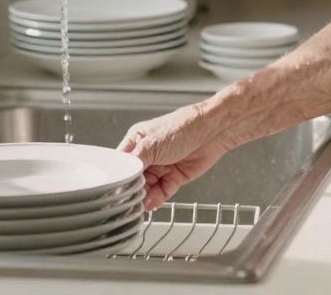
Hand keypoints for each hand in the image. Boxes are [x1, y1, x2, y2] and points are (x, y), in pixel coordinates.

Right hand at [115, 104, 232, 209]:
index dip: (120, 176)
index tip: (117, 188)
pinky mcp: (175, 177)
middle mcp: (148, 155)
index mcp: (137, 141)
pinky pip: (162, 192)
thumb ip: (135, 162)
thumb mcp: (151, 144)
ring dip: (145, 196)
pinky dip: (157, 199)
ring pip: (148, 187)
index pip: (122, 163)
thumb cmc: (183, 127)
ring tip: (142, 202)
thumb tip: (123, 178)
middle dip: (133, 188)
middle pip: (134, 178)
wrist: (212, 131)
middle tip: (131, 197)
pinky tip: (152, 203)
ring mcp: (162, 167)